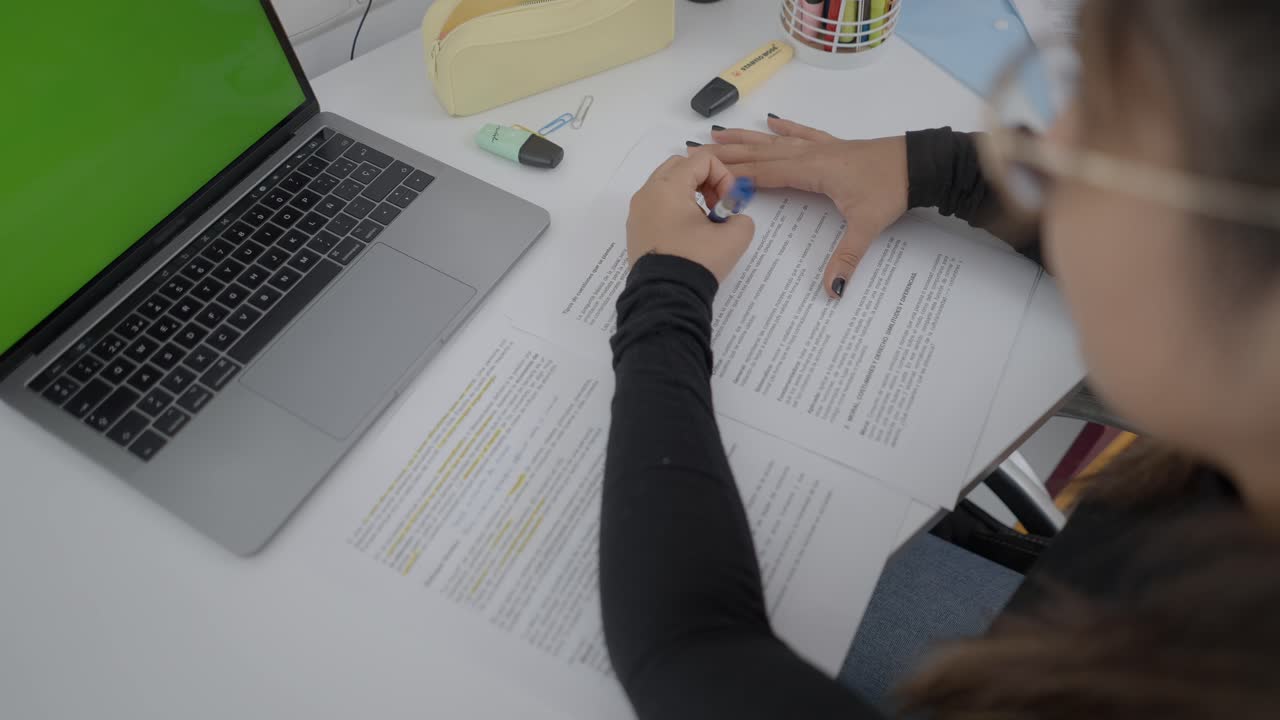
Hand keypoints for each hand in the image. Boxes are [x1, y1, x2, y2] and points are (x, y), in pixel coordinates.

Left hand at [626, 153, 755, 283]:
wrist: (665, 297)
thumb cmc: (696, 261)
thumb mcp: (734, 237)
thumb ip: (742, 218)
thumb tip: (732, 220)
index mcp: (667, 187)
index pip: (702, 160)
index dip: (724, 176)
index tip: (728, 205)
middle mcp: (647, 193)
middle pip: (680, 166)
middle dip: (705, 180)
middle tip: (717, 207)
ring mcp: (637, 212)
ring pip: (667, 185)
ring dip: (690, 195)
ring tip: (704, 224)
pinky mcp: (636, 230)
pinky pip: (657, 206)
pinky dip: (675, 210)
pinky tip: (688, 235)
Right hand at [694, 116, 907, 297]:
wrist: (918, 164)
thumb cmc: (891, 190)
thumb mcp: (867, 226)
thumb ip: (846, 257)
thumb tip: (831, 290)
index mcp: (811, 171)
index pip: (764, 174)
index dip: (734, 176)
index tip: (706, 176)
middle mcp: (810, 155)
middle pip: (761, 154)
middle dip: (728, 154)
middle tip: (696, 151)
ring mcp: (821, 146)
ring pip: (775, 141)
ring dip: (746, 138)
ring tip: (718, 133)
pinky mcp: (833, 145)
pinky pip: (802, 133)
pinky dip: (785, 128)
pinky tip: (772, 121)